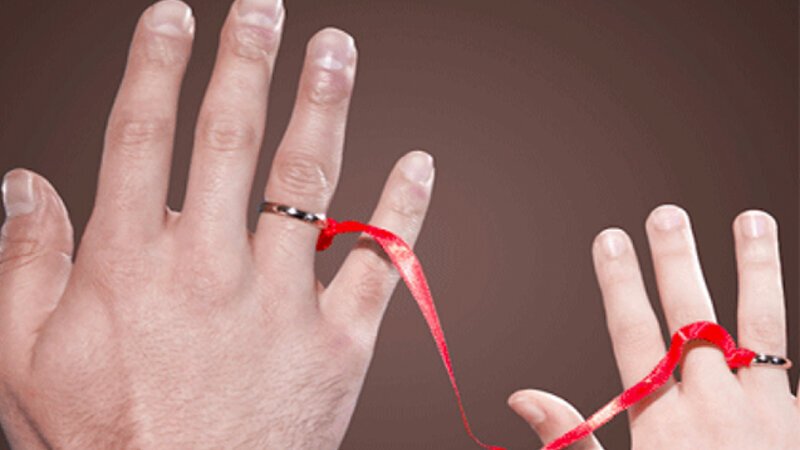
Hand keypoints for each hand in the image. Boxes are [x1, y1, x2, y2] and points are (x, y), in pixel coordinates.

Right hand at [0, 0, 434, 447]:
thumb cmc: (104, 443)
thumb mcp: (25, 361)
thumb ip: (24, 265)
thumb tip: (22, 183)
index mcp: (132, 265)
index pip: (143, 136)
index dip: (158, 66)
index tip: (175, 16)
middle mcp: (209, 270)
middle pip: (230, 138)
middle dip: (247, 62)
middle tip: (263, 9)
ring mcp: (281, 303)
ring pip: (307, 181)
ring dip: (324, 105)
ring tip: (335, 49)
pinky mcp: (338, 344)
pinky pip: (379, 263)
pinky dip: (404, 209)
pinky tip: (419, 162)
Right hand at [508, 205, 797, 448]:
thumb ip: (572, 438)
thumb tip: (521, 396)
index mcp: (664, 423)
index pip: (633, 334)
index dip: (619, 282)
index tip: (609, 238)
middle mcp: (716, 407)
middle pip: (691, 317)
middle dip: (676, 260)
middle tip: (665, 214)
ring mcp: (767, 411)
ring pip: (759, 323)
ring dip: (755, 267)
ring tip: (752, 218)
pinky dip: (792, 323)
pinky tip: (788, 286)